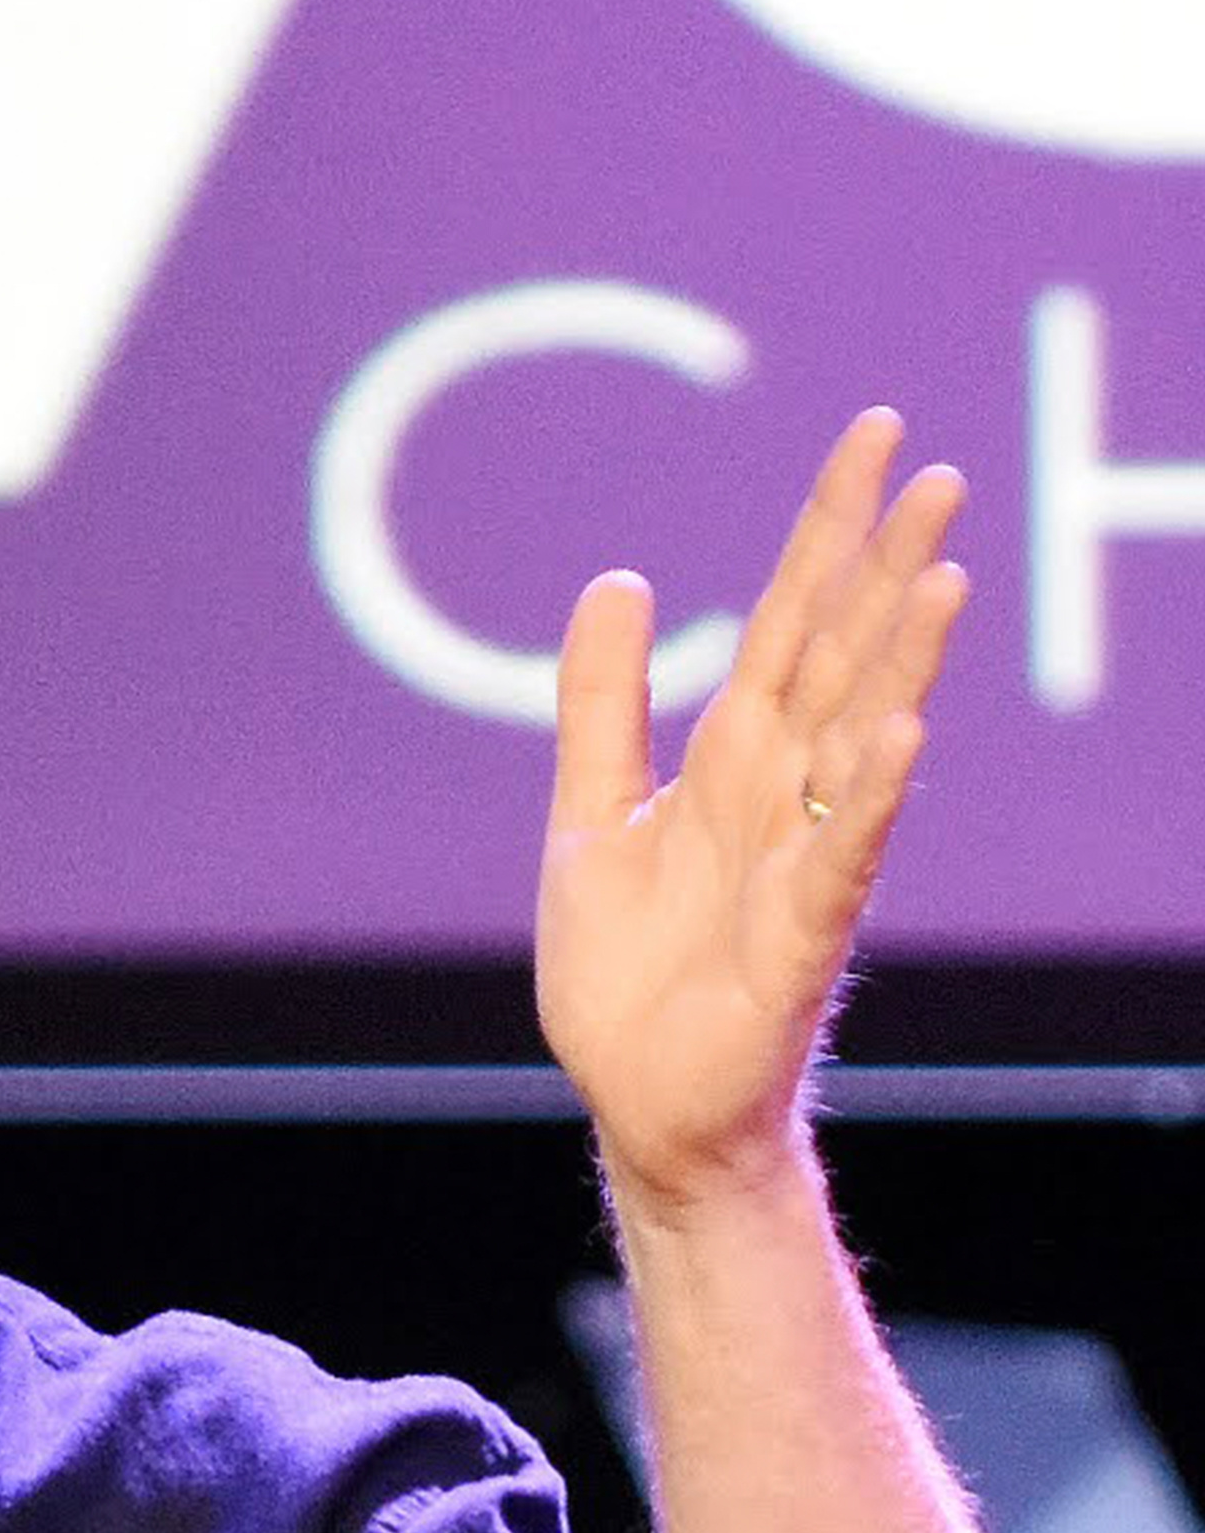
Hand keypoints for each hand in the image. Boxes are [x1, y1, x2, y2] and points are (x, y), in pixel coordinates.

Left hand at [537, 408, 968, 1209]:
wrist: (635, 1097)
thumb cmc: (627, 968)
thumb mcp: (587, 811)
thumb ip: (603, 704)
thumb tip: (619, 577)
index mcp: (730, 758)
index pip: (791, 620)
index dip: (827, 531)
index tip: (874, 436)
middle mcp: (782, 793)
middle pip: (845, 660)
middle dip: (887, 571)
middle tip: (940, 474)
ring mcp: (801, 859)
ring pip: (864, 741)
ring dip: (905, 663)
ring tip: (946, 578)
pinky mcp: (799, 935)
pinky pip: (844, 856)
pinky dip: (872, 796)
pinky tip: (905, 735)